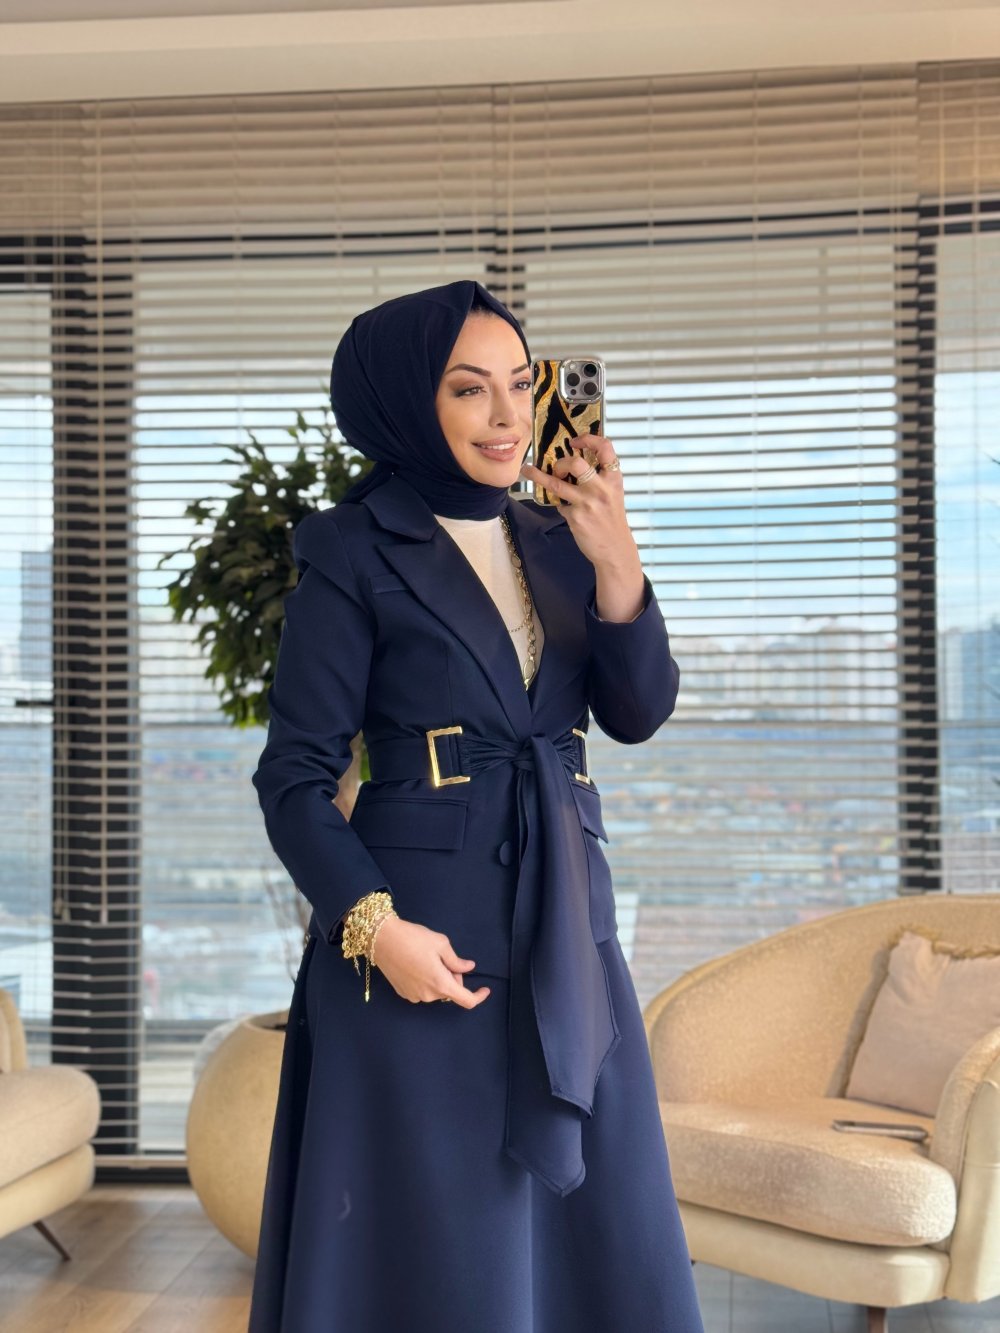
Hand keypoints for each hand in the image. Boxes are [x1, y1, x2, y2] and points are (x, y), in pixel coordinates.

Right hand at [372, 916, 490, 1008]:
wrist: (382, 939)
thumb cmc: (413, 938)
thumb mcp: (441, 944)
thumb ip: (457, 960)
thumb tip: (469, 968)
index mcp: (441, 984)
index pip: (466, 1000)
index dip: (478, 996)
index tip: (485, 989)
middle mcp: (428, 996)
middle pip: (450, 991)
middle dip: (453, 977)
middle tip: (444, 957)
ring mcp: (414, 997)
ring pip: (436, 991)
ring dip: (439, 979)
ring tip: (427, 958)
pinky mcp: (403, 993)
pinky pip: (423, 990)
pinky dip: (426, 981)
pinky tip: (416, 964)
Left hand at [520, 433, 644, 619]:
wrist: (615, 549)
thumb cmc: (611, 519)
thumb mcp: (612, 493)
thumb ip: (599, 477)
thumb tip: (572, 462)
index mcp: (613, 478)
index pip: (605, 448)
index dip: (588, 439)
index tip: (574, 441)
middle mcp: (601, 488)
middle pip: (576, 464)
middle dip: (561, 462)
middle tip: (557, 466)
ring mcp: (587, 503)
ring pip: (557, 484)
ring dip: (538, 476)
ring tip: (528, 471)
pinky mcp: (575, 517)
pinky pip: (559, 504)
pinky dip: (559, 504)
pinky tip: (564, 507)